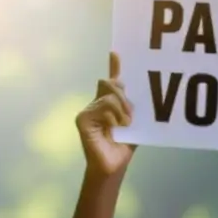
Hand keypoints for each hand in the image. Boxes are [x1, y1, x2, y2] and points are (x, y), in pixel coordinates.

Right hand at [76, 52, 135, 176]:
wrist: (114, 165)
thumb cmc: (124, 146)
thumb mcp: (134, 122)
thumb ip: (134, 105)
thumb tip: (133, 88)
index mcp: (109, 103)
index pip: (111, 80)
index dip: (114, 65)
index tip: (116, 52)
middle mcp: (97, 103)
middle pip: (110, 84)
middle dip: (123, 94)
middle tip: (131, 113)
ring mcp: (88, 110)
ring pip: (109, 96)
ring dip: (122, 110)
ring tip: (125, 125)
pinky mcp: (82, 119)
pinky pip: (101, 107)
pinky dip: (112, 117)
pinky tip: (115, 128)